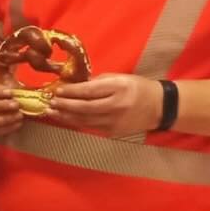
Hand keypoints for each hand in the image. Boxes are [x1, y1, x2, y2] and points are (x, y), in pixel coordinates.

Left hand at [47, 73, 162, 136]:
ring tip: (52, 112)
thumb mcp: (118, 77)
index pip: (89, 91)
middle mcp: (116, 107)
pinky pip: (93, 127)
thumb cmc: (137, 87)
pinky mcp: (115, 133)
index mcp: (117, 89)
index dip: (71, 92)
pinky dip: (78, 123)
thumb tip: (76, 84)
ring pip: (86, 121)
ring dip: (67, 117)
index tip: (57, 91)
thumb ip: (97, 81)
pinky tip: (67, 119)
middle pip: (85, 108)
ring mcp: (116, 123)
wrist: (159, 107)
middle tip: (49, 103)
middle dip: (65, 106)